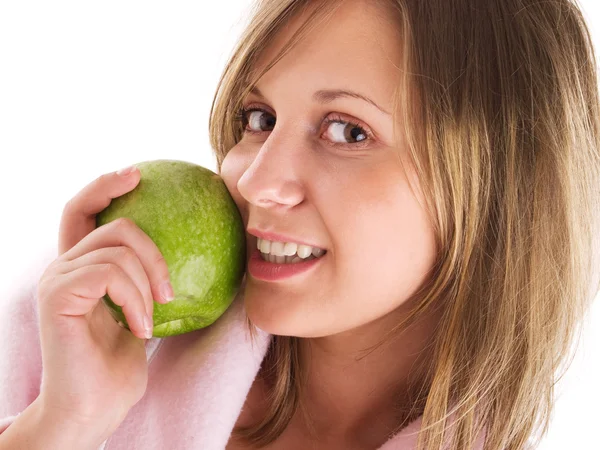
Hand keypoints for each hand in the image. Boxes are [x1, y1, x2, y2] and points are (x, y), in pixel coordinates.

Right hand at [35, 165, 172, 437]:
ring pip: (116, 248)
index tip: (138, 175)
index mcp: (81, 267)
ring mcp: (56, 279)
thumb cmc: (120, 363)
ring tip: (152, 317)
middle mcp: (63, 266)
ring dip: (148, 284)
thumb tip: (193, 249)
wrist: (95, 405)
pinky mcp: (56, 294)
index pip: (84, 210)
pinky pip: (110, 272)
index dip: (105, 185)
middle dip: (151, 250)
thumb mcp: (144, 309)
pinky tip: (140, 328)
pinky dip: (135, 299)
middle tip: (169, 290)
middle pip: (111, 222)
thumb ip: (147, 277)